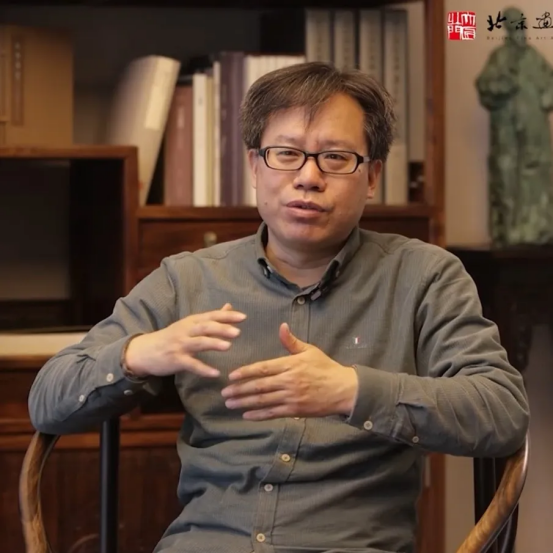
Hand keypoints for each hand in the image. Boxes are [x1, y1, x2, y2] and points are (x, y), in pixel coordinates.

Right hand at [124, 303, 245, 377]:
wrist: (144, 351)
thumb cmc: (171, 337)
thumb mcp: (189, 324)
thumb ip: (210, 317)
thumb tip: (229, 306)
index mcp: (191, 321)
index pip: (211, 316)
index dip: (227, 316)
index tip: (243, 317)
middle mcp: (186, 331)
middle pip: (205, 327)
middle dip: (221, 328)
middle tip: (237, 332)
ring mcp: (180, 345)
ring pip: (198, 343)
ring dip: (213, 344)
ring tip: (228, 347)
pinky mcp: (176, 360)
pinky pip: (191, 365)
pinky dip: (203, 369)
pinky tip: (215, 373)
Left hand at [221, 323, 358, 419]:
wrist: (343, 389)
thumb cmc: (325, 368)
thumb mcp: (310, 350)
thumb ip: (292, 341)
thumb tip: (281, 326)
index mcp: (290, 365)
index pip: (263, 368)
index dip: (245, 372)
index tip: (231, 375)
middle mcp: (288, 381)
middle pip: (259, 386)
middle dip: (239, 389)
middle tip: (224, 392)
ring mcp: (291, 397)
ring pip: (263, 400)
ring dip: (244, 402)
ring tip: (230, 404)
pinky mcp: (295, 410)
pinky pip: (273, 413)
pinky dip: (258, 414)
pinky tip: (246, 415)